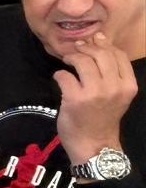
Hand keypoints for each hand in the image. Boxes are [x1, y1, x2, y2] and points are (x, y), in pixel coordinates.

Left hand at [53, 33, 136, 165]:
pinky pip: (65, 76)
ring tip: (67, 60)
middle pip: (101, 54)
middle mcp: (114, 87)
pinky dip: (59, 74)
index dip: (104, 44)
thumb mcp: (117, 96)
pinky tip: (60, 78)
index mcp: (128, 85)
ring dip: (72, 57)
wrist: (94, 145)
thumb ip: (112, 74)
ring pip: (83, 61)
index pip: (119, 55)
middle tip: (76, 49)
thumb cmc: (104, 118)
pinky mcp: (75, 99)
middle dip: (86, 48)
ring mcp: (95, 93)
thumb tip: (100, 44)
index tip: (93, 42)